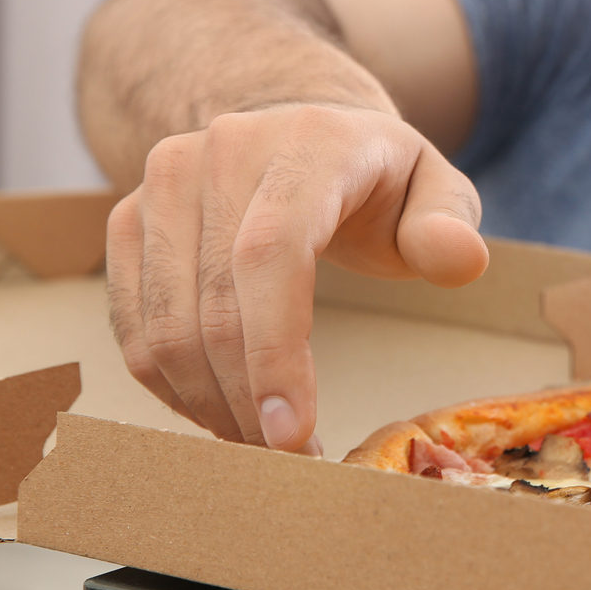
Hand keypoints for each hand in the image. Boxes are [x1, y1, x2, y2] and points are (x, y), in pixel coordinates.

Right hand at [104, 103, 487, 452]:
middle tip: (289, 461)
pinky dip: (172, 384)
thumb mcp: (433, 189)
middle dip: (248, 401)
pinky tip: (220, 409)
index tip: (293, 433)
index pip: (270, 253)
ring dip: (208, 403)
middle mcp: (223, 151)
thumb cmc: (373, 177)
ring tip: (259, 441)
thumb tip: (462, 260)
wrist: (299, 128)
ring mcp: (166, 182)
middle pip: (213, 302)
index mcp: (306, 144)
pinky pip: (133, 324)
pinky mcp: (128, 219)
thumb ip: (450, 223)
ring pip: (163, 324)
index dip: (274, 350)